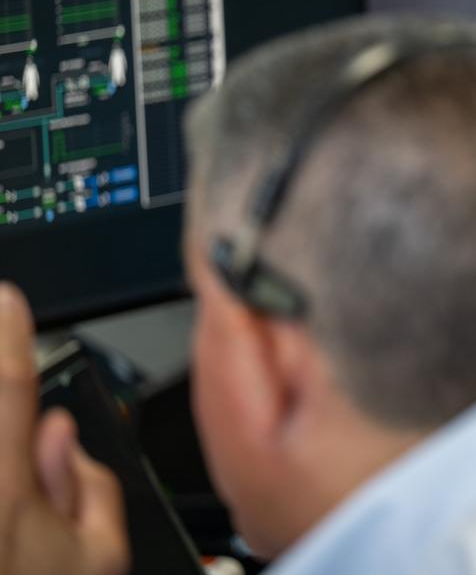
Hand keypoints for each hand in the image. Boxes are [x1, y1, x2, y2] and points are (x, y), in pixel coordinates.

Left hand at [0, 283, 128, 574]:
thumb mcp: (94, 566)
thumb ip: (93, 489)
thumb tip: (62, 439)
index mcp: (3, 483)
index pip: (7, 380)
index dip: (8, 328)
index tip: (6, 300)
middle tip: (16, 412)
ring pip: (2, 451)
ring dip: (12, 446)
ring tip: (23, 492)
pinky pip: (11, 473)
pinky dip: (17, 467)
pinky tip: (19, 498)